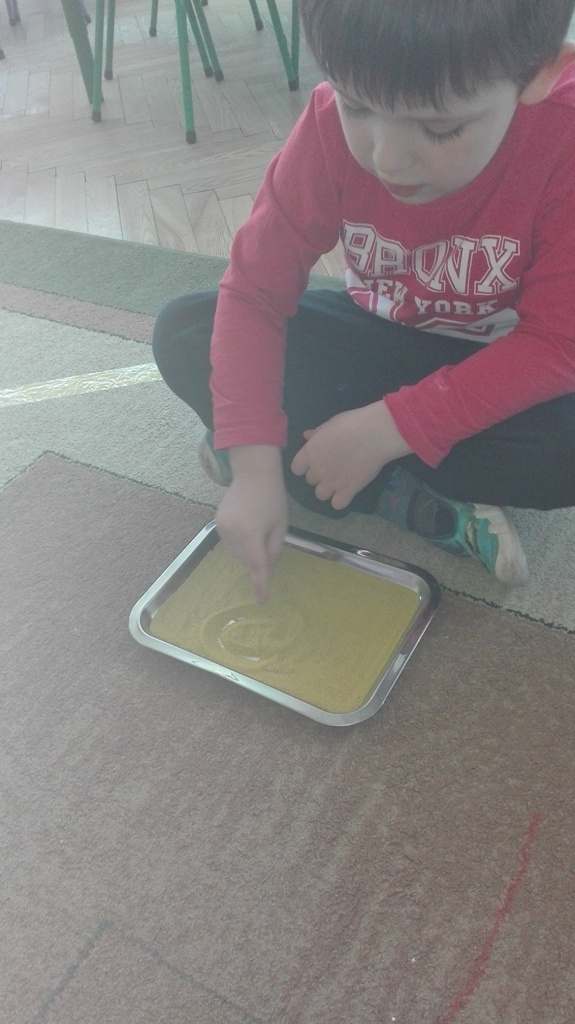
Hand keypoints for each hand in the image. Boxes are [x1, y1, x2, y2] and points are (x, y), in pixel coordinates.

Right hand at [215, 445, 287, 602]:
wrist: (253, 473)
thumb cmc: (272, 497)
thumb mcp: (280, 525)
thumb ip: (273, 550)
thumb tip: (265, 568)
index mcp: (250, 533)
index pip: (257, 565)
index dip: (260, 585)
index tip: (262, 600)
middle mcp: (231, 533)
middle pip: (247, 560)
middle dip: (259, 559)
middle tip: (270, 538)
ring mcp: (221, 529)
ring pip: (238, 554)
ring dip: (250, 552)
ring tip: (259, 528)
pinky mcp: (217, 524)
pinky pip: (231, 544)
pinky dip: (241, 544)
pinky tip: (249, 527)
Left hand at [290, 401, 412, 509]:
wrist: (374, 434)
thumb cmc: (352, 424)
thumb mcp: (330, 424)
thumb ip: (317, 434)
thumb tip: (306, 436)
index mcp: (310, 453)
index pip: (296, 468)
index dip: (305, 465)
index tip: (314, 461)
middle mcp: (317, 470)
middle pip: (310, 480)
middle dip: (320, 474)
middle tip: (334, 466)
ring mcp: (331, 483)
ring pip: (320, 494)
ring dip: (327, 489)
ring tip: (339, 480)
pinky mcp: (347, 491)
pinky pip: (337, 504)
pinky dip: (341, 500)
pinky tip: (347, 492)